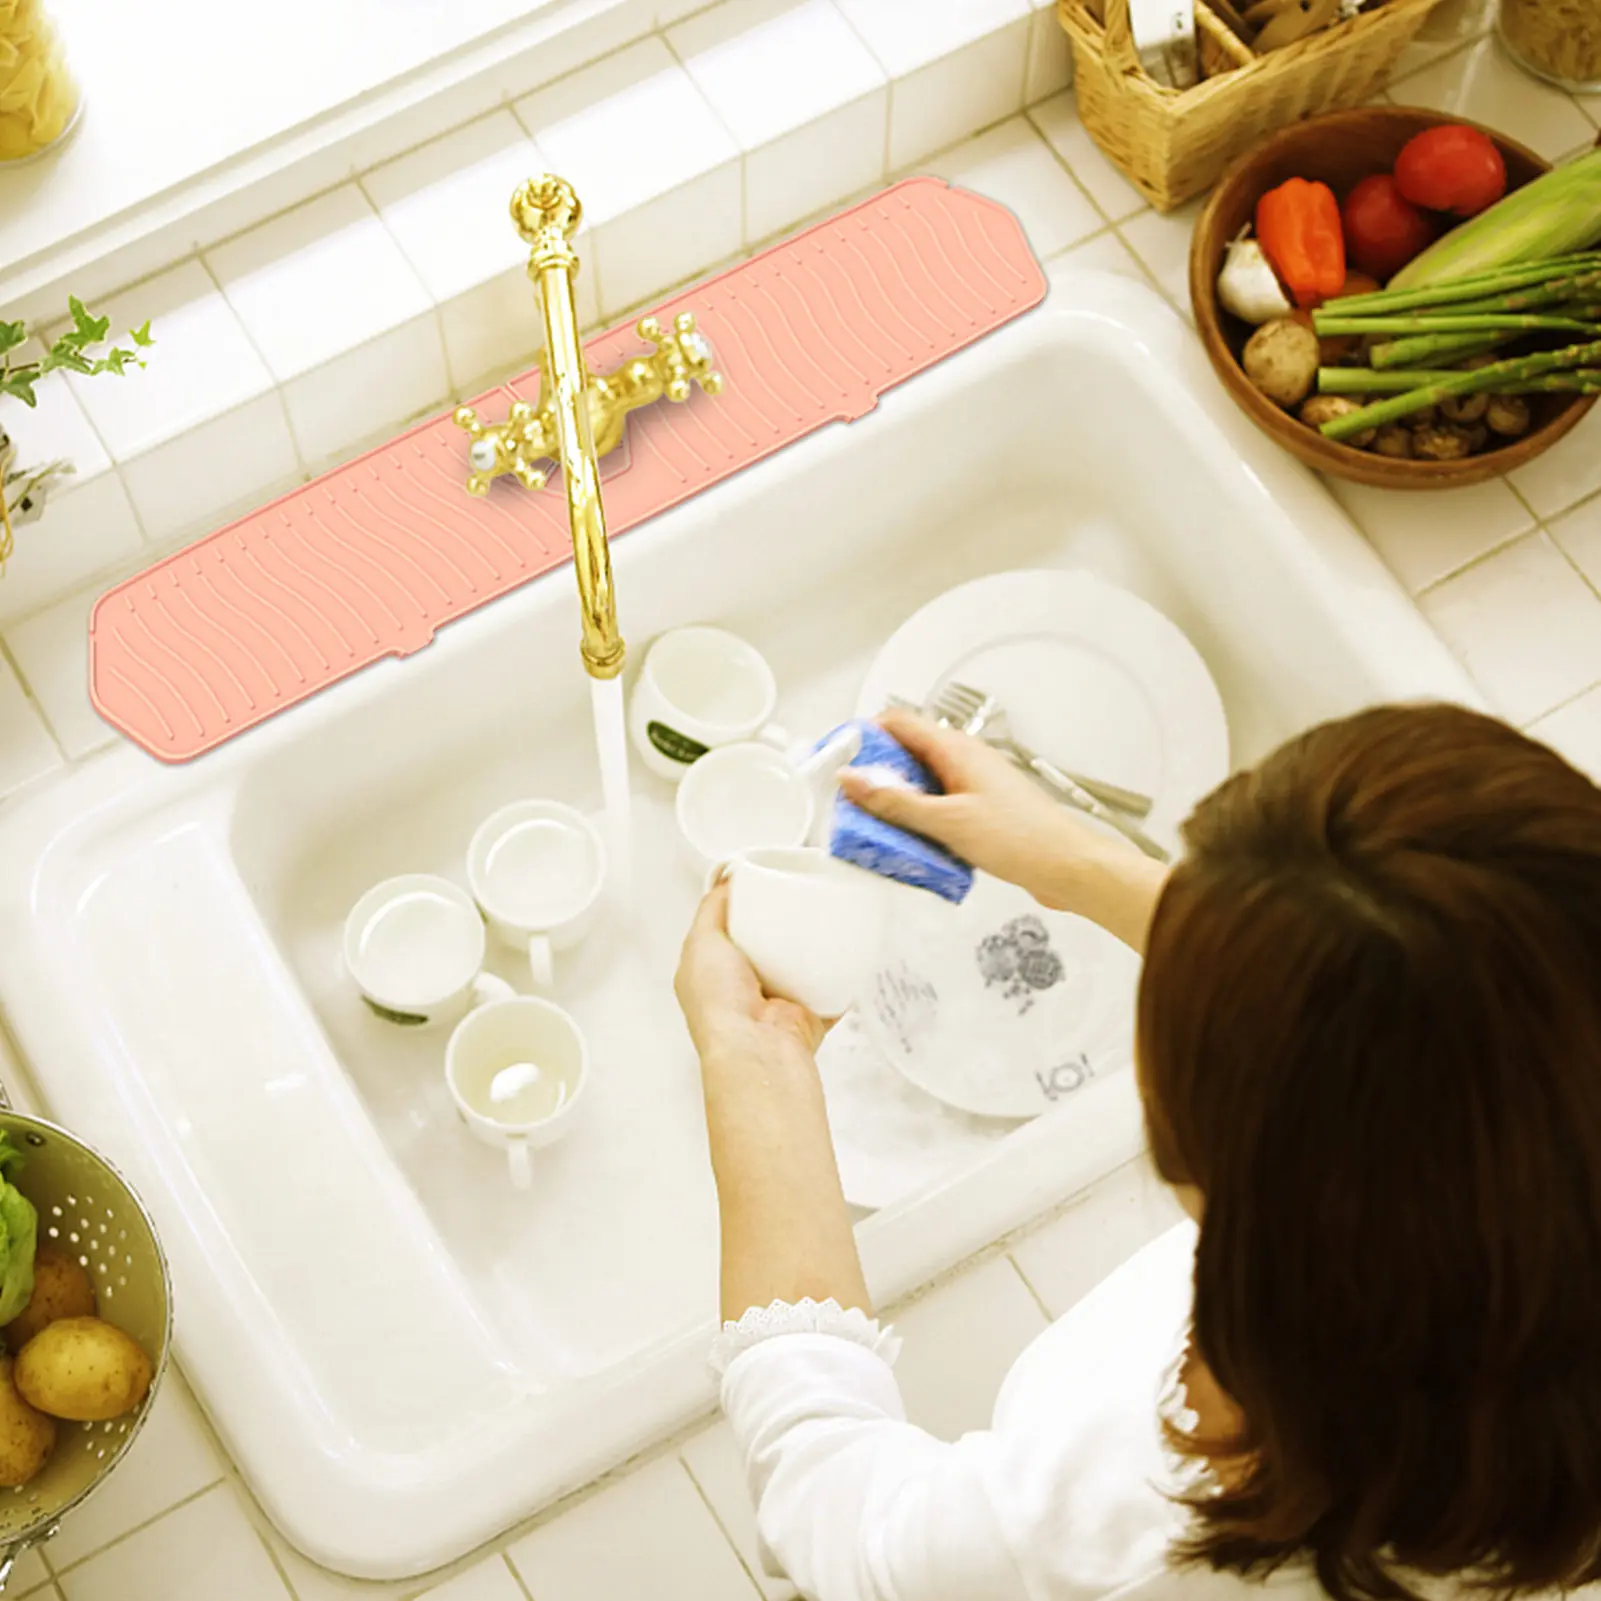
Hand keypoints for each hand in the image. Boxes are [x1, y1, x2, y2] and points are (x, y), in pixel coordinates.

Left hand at [675, 881, 826, 1070]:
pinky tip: (849, 946)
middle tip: (797, 894)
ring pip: (796, 964)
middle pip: (763, 944)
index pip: (724, 932)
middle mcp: (742, 990)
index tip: (761, 884)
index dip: (740, 908)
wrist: (758, 1048)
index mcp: (711, 975)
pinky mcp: (808, 1012)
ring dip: (809, 945)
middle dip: (778, 922)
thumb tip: (727, 880)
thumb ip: (711, 909)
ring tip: (825, 912)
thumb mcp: (701, 942)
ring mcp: (777, 1002)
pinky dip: (838, 972)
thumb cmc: (720, 999)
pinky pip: (828, 986)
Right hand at [836, 709, 1115, 910]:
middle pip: (906, 754)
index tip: (840, 757)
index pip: (899, 722)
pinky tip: (912, 845)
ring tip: (877, 828)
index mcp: (957, 750)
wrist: (1068, 868)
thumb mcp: (947, 822)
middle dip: (876, 776)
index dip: (865, 734)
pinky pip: (937, 808)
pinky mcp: (979, 812)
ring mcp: (973, 786)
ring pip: (921, 785)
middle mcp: (964, 761)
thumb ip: (896, 802)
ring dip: (898, 804)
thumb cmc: (1021, 839)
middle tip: (853, 802)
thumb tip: (854, 780)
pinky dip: (919, 822)